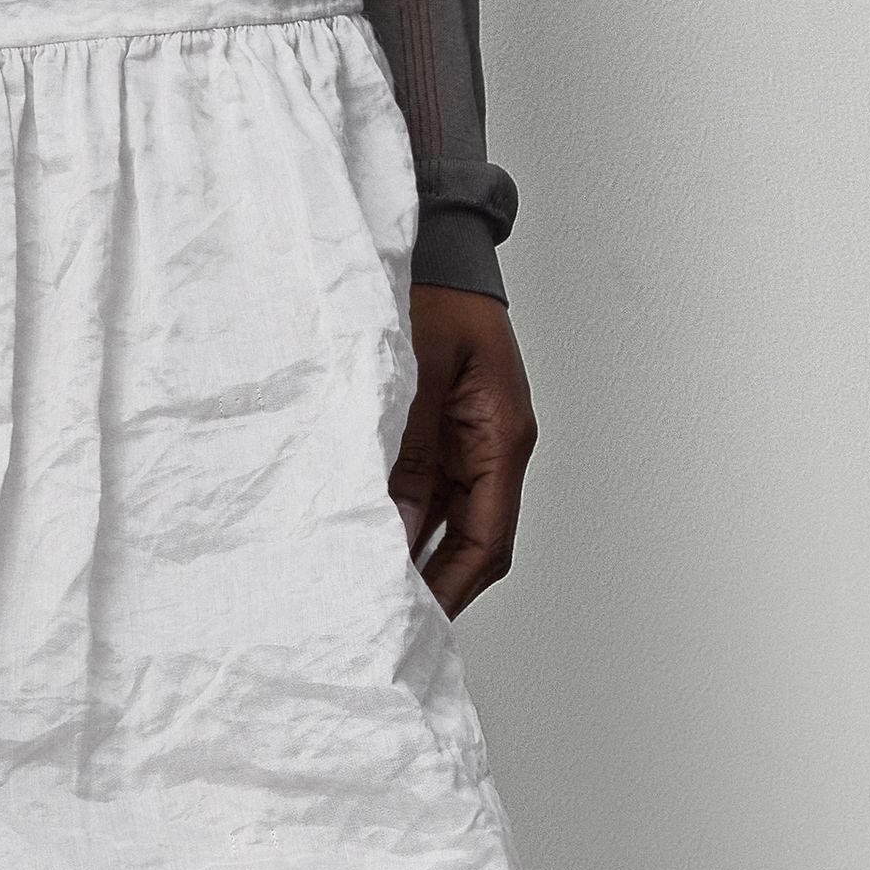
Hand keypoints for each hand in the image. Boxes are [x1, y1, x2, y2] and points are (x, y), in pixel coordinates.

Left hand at [388, 284, 535, 616]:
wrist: (429, 244)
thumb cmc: (431, 291)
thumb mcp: (412, 374)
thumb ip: (405, 456)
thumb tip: (394, 533)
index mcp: (503, 434)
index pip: (486, 536)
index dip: (454, 585)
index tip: (422, 624)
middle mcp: (491, 445)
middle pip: (470, 539)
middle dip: (434, 584)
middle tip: (390, 625)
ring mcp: (465, 440)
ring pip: (443, 520)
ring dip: (412, 555)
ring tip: (371, 593)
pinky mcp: (436, 430)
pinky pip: (422, 491)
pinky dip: (398, 520)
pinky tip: (367, 541)